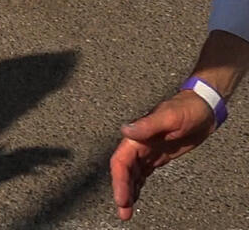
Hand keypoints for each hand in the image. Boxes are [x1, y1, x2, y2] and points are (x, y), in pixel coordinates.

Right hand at [110, 90, 217, 219]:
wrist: (202, 109)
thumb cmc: (186, 110)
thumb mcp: (169, 117)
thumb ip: (147, 125)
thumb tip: (124, 130)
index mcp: (137, 136)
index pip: (121, 161)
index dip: (119, 180)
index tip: (121, 198)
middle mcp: (138, 144)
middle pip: (124, 170)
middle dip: (121, 191)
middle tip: (123, 212)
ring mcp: (147, 151)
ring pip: (131, 174)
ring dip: (127, 191)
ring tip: (125, 211)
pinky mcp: (156, 156)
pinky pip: (142, 173)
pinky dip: (136, 185)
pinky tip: (134, 196)